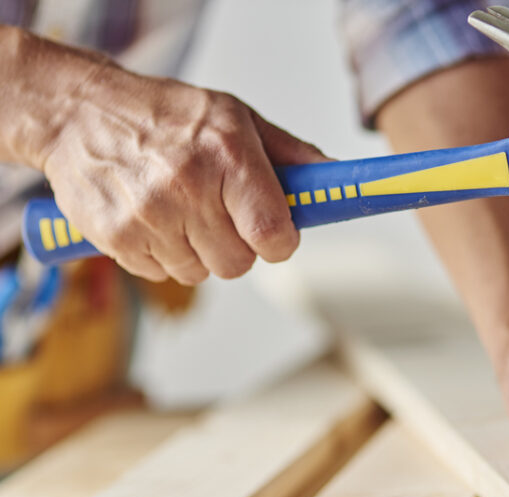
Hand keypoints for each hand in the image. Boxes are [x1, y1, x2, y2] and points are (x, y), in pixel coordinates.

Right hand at [40, 63, 326, 284]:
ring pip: (200, 273)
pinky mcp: (116, 238)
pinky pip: (162, 274)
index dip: (281, 242)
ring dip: (199, 251)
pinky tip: (154, 218)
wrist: (80, 114)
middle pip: (238, 263)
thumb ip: (290, 153)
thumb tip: (333, 178)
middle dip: (238, 245)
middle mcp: (187, 186)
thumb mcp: (235, 117)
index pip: (272, 232)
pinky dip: (164, 255)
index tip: (277, 235)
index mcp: (226, 154)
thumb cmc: (165, 115)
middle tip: (221, 214)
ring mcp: (148, 216)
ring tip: (181, 210)